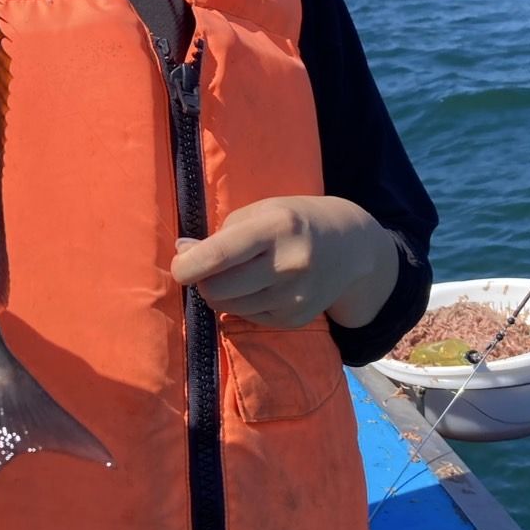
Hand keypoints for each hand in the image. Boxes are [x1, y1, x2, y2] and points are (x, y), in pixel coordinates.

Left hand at [169, 196, 397, 328]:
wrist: (351, 247)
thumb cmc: (294, 220)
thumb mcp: (261, 211)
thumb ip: (220, 234)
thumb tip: (182, 253)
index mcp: (275, 228)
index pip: (219, 255)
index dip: (187, 265)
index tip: (178, 266)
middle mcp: (287, 264)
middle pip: (218, 288)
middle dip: (201, 280)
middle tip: (204, 268)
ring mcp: (294, 296)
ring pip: (229, 306)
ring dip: (221, 292)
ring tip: (238, 273)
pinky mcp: (295, 319)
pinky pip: (247, 316)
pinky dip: (242, 303)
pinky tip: (260, 285)